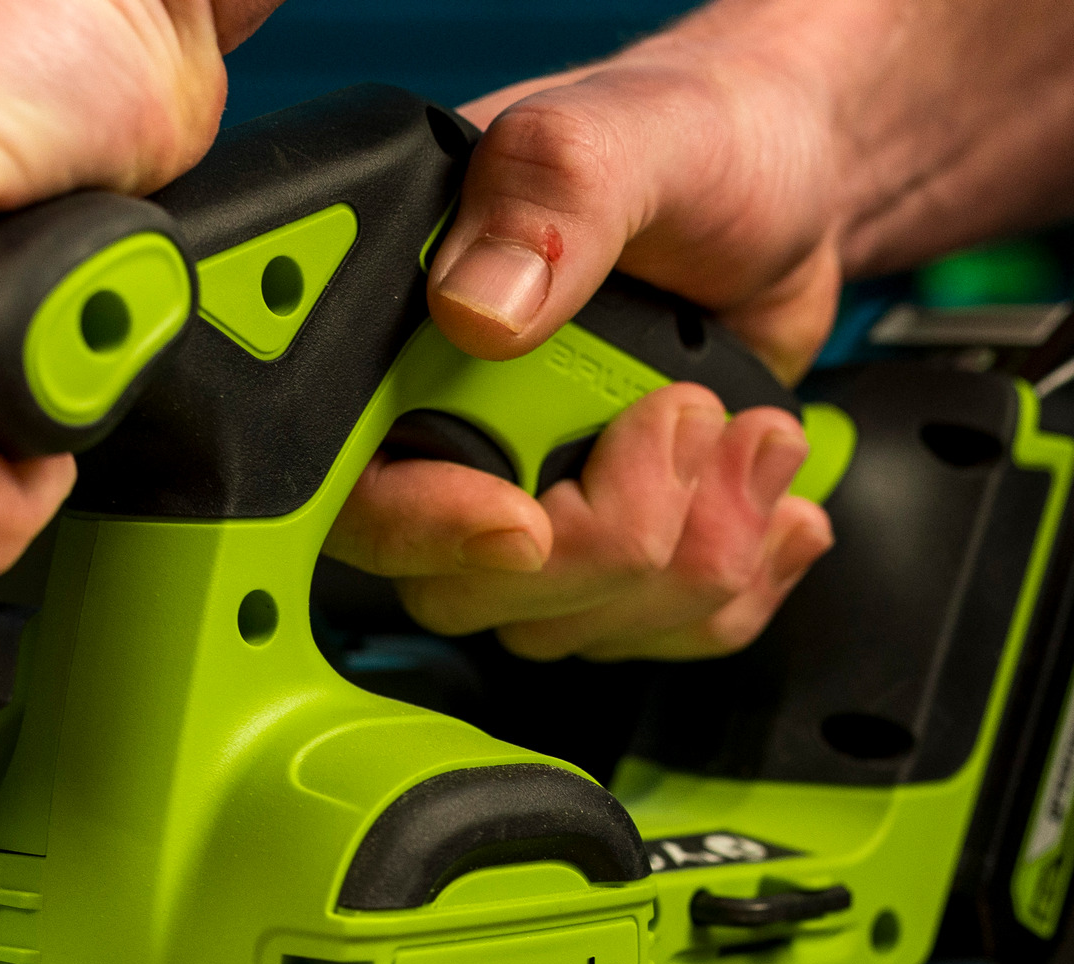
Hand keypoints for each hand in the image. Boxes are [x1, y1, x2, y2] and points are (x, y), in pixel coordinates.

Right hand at [329, 35, 845, 659]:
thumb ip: (552, 197)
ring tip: (747, 433)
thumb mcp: (624, 135)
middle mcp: (445, 447)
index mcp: (399, 350)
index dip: (430, 530)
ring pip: (565, 628)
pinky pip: (644, 639)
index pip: (355, 497)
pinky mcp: (603, 559)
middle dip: (611, 533)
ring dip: (692, 551)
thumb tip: (477, 309)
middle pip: (470, 591)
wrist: (796, 190)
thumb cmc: (701, 142)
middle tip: (689, 417)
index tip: (523, 519)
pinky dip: (732, 584)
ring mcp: (524, 513)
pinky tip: (761, 492)